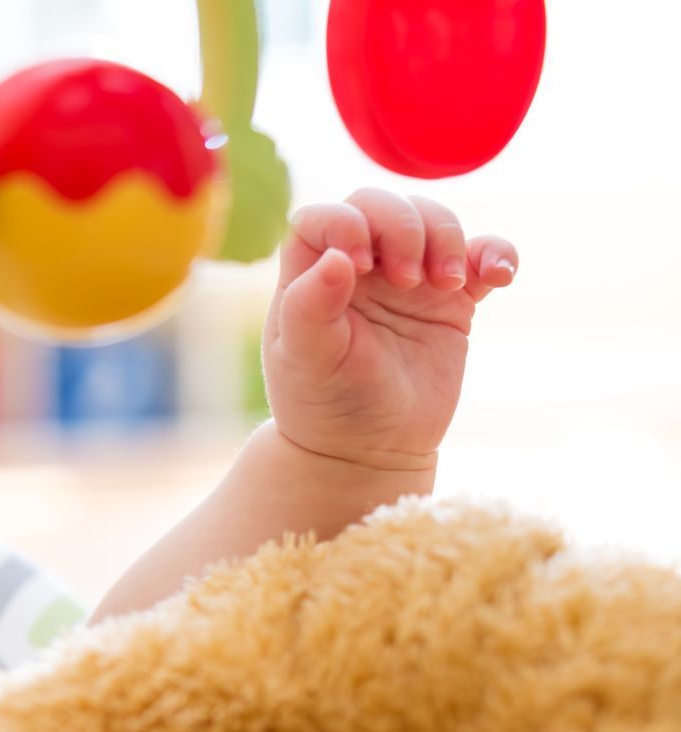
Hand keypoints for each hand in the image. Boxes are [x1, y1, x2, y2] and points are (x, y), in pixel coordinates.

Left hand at [262, 188, 519, 470]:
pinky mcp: (452, 298)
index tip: (362, 263)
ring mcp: (407, 278)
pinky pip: (482, 255)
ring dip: (449, 238)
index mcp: (310, 274)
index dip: (347, 222)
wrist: (371, 450)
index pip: (324, 216)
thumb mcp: (308, 361)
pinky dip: (497, 253)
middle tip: (411, 281)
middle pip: (382, 205)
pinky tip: (500, 276)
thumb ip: (310, 309)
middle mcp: (358, 266)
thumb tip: (336, 258)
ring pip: (434, 220)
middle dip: (404, 226)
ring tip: (447, 285)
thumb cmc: (325, 404)